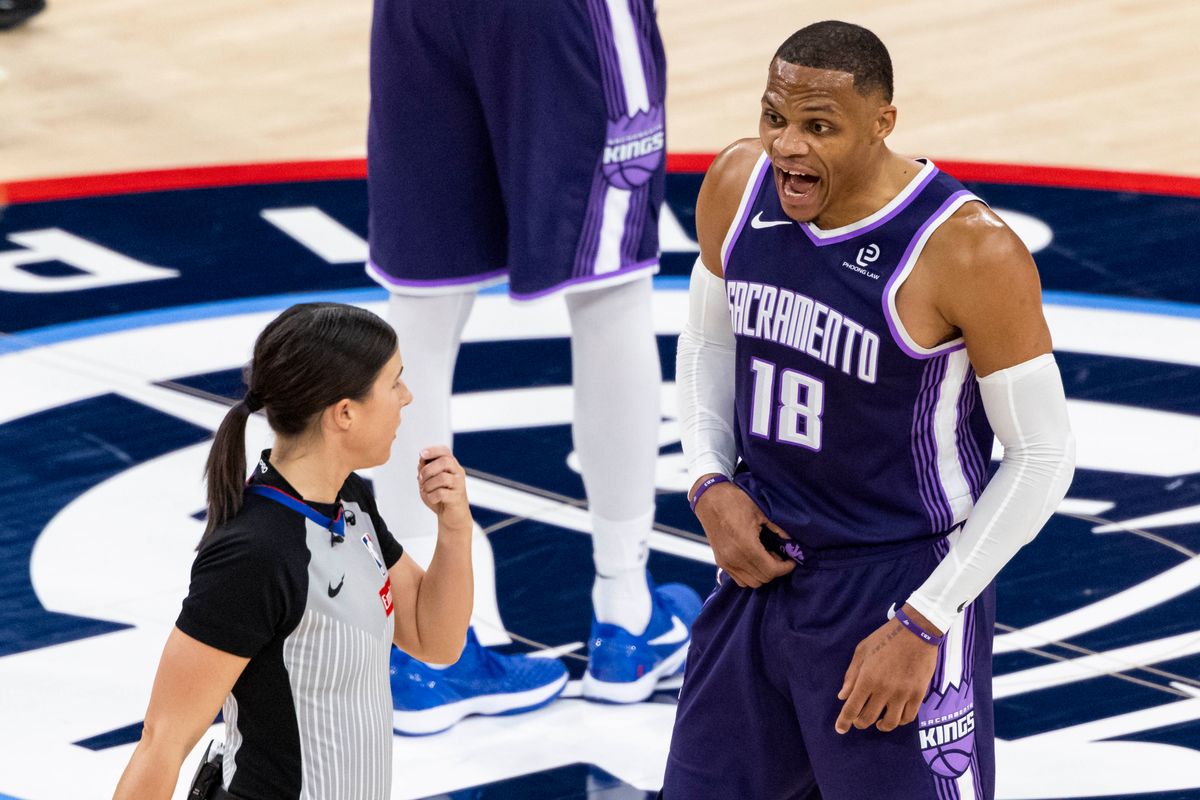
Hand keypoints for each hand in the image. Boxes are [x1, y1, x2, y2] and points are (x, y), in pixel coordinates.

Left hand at [417, 446, 471, 532]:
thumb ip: (425, 469)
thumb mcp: (429, 481)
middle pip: (445, 461)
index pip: (445, 451)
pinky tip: (433, 499)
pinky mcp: (457, 497)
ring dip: (429, 485)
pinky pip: (441, 493)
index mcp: (451, 466)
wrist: (452, 517)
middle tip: (421, 479)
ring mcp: (459, 484)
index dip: (433, 450)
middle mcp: (457, 472)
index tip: (422, 454)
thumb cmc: (441, 497)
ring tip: (427, 490)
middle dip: (428, 469)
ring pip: (442, 477)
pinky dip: (432, 496)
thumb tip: (422, 460)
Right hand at [691, 475, 793, 587]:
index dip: (785, 568)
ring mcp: (725, 561)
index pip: (771, 570)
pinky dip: (750, 575)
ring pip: (751, 583)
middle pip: (762, 578)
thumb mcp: (761, 511)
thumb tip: (790, 541)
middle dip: (775, 570)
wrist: (709, 498)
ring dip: (762, 574)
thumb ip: (777, 529)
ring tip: (766, 558)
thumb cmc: (735, 501)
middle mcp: (734, 558)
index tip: (791, 561)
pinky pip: (739, 579)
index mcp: (746, 545)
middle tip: (780, 557)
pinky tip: (754, 560)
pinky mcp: (720, 561)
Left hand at [835, 604, 941, 733]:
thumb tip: (842, 696)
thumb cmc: (885, 638)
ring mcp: (903, 694)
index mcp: (867, 678)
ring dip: (881, 725)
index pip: (852, 708)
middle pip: (868, 718)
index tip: (840, 729)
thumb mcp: (862, 651)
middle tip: (858, 720)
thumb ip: (851, 675)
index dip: (844, 722)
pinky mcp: (918, 694)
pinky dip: (900, 721)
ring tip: (878, 722)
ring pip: (890, 723)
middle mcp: (884, 690)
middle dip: (860, 723)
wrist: (917, 632)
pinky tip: (895, 716)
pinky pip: (908, 717)